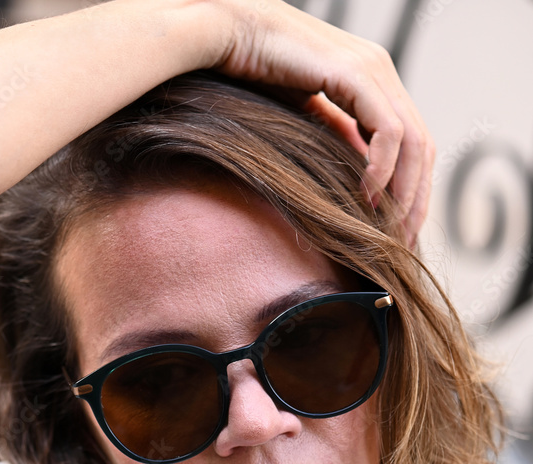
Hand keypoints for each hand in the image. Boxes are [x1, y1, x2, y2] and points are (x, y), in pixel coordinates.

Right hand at [209, 0, 433, 244]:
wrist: (231, 33)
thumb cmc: (257, 73)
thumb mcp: (306, 116)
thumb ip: (336, 138)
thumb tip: (356, 180)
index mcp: (374, 80)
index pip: (412, 141)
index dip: (412, 188)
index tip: (398, 228)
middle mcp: (382, 71)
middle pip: (423, 145)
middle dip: (416, 198)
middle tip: (401, 239)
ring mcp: (373, 69)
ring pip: (414, 141)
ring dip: (405, 190)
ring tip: (388, 225)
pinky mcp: (355, 73)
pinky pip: (387, 130)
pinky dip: (383, 168)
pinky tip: (367, 195)